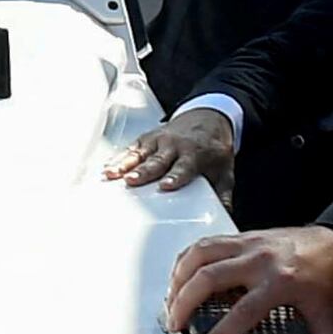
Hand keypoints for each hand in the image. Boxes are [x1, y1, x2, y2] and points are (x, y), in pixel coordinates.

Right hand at [110, 105, 240, 193]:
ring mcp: (158, 140)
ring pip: (139, 153)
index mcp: (195, 155)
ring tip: (110, 173)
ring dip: (124, 163)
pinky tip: (107, 167)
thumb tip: (225, 215)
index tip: (165, 186)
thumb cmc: (213, 149)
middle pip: (157, 161)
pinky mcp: (147, 138)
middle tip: (131, 180)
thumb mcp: (225, 170)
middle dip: (143, 171)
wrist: (208, 118)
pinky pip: (131, 148)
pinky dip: (118, 157)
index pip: (183, 168)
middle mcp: (174, 146)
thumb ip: (223, 193)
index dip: (174, 177)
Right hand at [161, 223, 332, 333]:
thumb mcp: (329, 317)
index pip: (242, 313)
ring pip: (201, 254)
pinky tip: (183, 274)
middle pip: (209, 277)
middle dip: (184, 303)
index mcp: (281, 282)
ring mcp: (250, 244)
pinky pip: (207, 242)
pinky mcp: (245, 236)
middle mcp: (261, 260)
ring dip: (180, 277)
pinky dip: (189, 258)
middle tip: (175, 324)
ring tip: (171, 300)